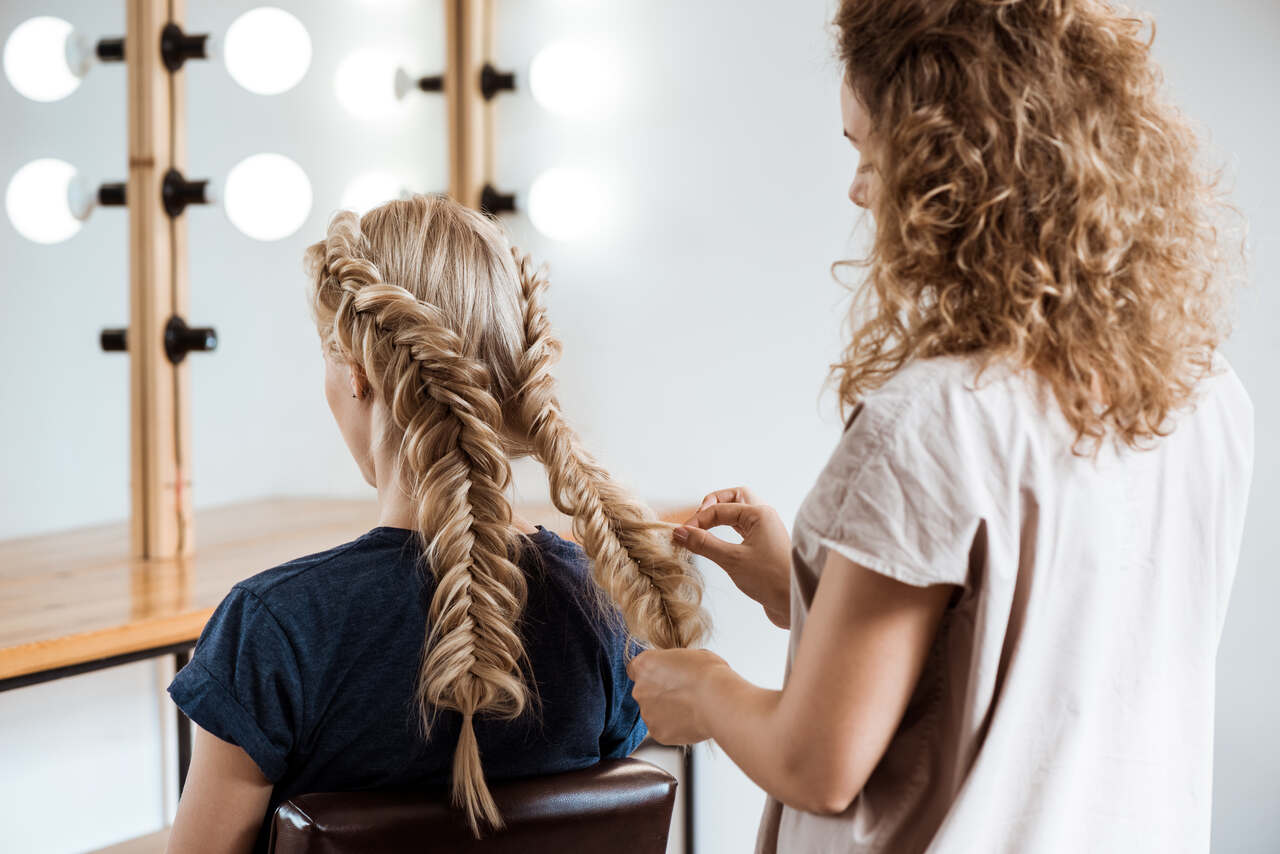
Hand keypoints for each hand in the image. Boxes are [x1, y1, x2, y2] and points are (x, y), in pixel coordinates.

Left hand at [628, 648, 729, 744]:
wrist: (717, 700)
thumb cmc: (708, 674)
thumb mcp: (689, 656)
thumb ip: (673, 665)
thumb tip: (677, 671)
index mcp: (644, 665)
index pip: (635, 669)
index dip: (650, 672)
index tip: (663, 675)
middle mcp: (639, 690)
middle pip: (644, 692)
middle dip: (658, 693)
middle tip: (682, 693)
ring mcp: (647, 714)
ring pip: (653, 712)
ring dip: (666, 711)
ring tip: (690, 708)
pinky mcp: (657, 733)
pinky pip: (663, 729)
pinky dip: (674, 727)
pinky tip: (691, 720)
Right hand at [673, 487, 791, 627]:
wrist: (797, 602)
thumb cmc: (772, 579)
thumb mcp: (732, 559)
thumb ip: (704, 544)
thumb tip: (681, 532)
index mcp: (759, 513)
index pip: (719, 509)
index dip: (697, 521)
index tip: (681, 535)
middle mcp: (764, 518)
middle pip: (734, 499)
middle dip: (713, 506)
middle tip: (697, 520)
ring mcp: (766, 532)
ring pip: (739, 514)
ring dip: (721, 517)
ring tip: (704, 527)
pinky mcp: (764, 548)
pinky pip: (742, 530)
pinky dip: (727, 532)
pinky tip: (718, 541)